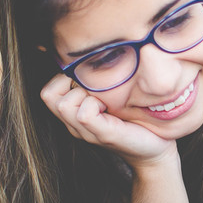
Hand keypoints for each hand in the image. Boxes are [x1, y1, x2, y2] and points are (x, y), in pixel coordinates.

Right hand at [39, 73, 174, 165]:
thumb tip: (91, 54)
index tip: (89, 83)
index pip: (47, 90)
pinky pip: (84, 114)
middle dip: (72, 85)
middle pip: (49, 96)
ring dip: (84, 95)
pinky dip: (95, 104)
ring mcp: (86, 132)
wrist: (155, 148)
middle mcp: (74, 125)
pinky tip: (110, 108)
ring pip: (64, 105)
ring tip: (104, 101)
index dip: (64, 79)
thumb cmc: (133, 119)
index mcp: (73, 115)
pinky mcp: (104, 135)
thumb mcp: (109, 96)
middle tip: (97, 93)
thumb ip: (95, 83)